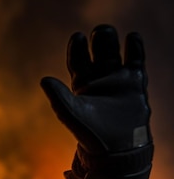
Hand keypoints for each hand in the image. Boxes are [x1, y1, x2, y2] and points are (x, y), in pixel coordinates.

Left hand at [40, 24, 152, 178]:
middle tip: (98, 32)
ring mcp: (117, 79)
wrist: (114, 147)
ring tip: (107, 31)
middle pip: (97, 52)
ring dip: (111, 42)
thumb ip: (58, 96)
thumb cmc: (89, 132)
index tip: (78, 37)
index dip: (77, 48)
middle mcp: (99, 78)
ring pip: (114, 53)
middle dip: (98, 40)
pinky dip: (135, 48)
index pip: (78, 59)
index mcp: (81, 83)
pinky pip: (135, 61)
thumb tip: (44, 80)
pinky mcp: (134, 83)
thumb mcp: (71, 112)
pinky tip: (133, 37)